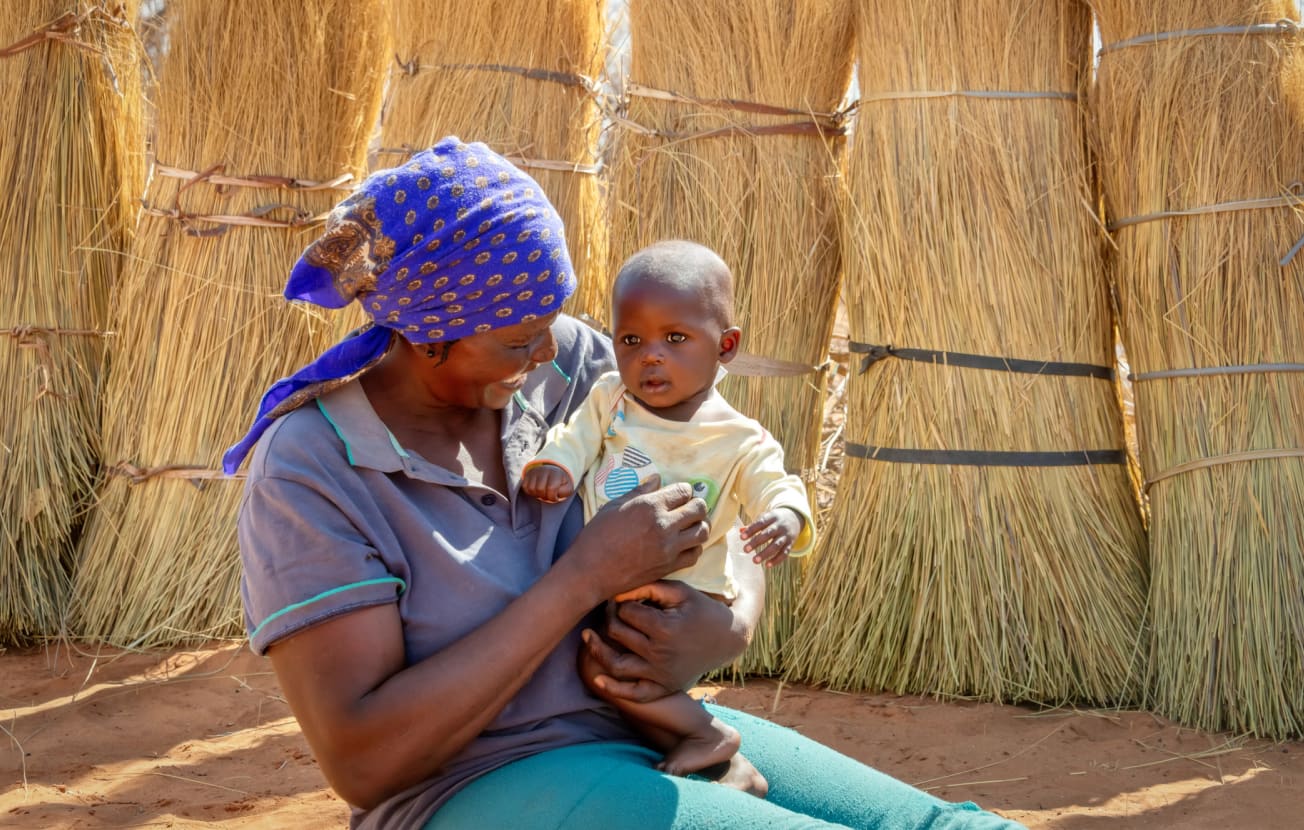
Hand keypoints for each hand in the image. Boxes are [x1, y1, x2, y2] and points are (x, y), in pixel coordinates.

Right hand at [522, 463, 573, 502]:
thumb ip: (564, 491)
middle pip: (539, 489)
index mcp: (555, 473)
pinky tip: (537, 490)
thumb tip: (555, 493)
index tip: (556, 497)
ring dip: (537, 494)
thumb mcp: (568, 487)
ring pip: (531, 488)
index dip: (553, 497)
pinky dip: (531, 492)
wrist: (553, 471)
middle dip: (544, 496)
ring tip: (543, 492)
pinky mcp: (527, 475)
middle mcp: (543, 470)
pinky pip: (525, 487)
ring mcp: (534, 472)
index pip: (551, 488)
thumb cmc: (560, 483)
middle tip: (548, 495)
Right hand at [565, 476, 708, 602]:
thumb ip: (640, 491)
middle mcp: (664, 525)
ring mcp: (669, 547)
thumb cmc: (597, 535)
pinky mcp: (669, 566)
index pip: (683, 491)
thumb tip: (657, 479)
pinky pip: (695, 554)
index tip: (679, 494)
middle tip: (689, 507)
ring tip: (691, 525)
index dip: (684, 490)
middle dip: (697, 505)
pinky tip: (685, 544)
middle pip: (699, 509)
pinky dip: (694, 547)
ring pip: (702, 532)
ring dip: (700, 525)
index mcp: (650, 506)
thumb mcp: (614, 506)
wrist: (591, 571)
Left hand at [580, 580, 742, 701]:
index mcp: (665, 629)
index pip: (626, 613)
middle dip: (609, 618)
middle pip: (618, 635)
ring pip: (617, 665)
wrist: (727, 639)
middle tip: (608, 609)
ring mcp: (661, 674)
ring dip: (598, 651)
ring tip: (588, 637)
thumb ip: (649, 588)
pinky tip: (598, 679)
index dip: (620, 602)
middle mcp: (660, 654)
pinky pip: (634, 694)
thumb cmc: (701, 609)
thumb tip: (618, 593)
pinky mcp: (663, 687)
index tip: (621, 596)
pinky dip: (614, 690)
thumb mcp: (680, 592)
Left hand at [739, 507, 802, 566]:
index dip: (751, 530)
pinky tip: (767, 565)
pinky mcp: (791, 544)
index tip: (741, 538)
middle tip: (745, 550)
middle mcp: (780, 526)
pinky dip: (776, 560)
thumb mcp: (766, 518)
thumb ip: (754, 525)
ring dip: (765, 553)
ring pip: (776, 545)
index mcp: (772, 517)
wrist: (795, 518)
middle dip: (756, 542)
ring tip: (754, 561)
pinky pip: (784, 553)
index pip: (760, 523)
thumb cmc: (774, 520)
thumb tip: (740, 531)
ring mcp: (786, 535)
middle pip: (767, 534)